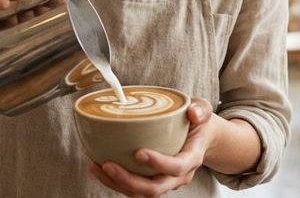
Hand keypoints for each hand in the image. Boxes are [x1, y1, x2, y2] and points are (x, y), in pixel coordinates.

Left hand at [87, 98, 214, 196]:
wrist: (200, 138)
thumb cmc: (198, 124)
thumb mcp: (203, 110)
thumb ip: (200, 109)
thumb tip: (193, 112)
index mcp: (191, 158)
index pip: (177, 167)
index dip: (159, 163)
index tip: (139, 152)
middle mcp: (177, 176)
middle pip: (154, 188)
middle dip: (129, 180)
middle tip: (108, 165)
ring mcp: (164, 181)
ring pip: (140, 192)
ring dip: (116, 183)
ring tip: (96, 167)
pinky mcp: (151, 180)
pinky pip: (132, 187)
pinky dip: (114, 180)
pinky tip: (97, 166)